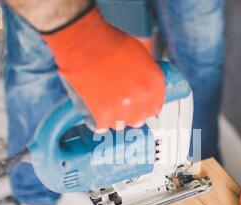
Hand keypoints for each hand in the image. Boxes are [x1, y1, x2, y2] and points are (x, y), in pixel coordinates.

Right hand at [43, 6, 164, 130]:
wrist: (85, 43)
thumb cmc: (108, 42)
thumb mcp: (139, 53)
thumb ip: (145, 73)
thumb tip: (144, 83)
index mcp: (154, 82)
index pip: (156, 106)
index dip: (145, 107)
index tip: (139, 107)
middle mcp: (142, 98)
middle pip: (139, 118)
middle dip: (131, 114)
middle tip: (120, 106)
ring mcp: (123, 109)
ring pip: (121, 125)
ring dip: (114, 119)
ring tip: (106, 106)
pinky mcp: (103, 115)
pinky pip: (102, 127)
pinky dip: (98, 122)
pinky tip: (95, 113)